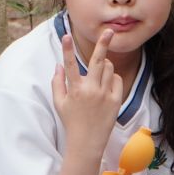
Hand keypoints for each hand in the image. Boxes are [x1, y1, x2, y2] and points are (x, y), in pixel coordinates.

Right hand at [51, 28, 122, 159]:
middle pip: (98, 61)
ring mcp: (104, 95)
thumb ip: (57, 83)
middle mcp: (90, 90)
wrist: (87, 143)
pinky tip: (105, 86)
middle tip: (109, 31)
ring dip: (104, 65)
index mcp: (75, 90)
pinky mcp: (115, 100)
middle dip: (103, 43)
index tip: (66, 35)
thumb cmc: (71, 122)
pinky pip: (116, 79)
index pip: (69, 65)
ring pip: (108, 68)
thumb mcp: (59, 103)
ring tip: (98, 74)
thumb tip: (58, 65)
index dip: (67, 49)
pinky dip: (112, 78)